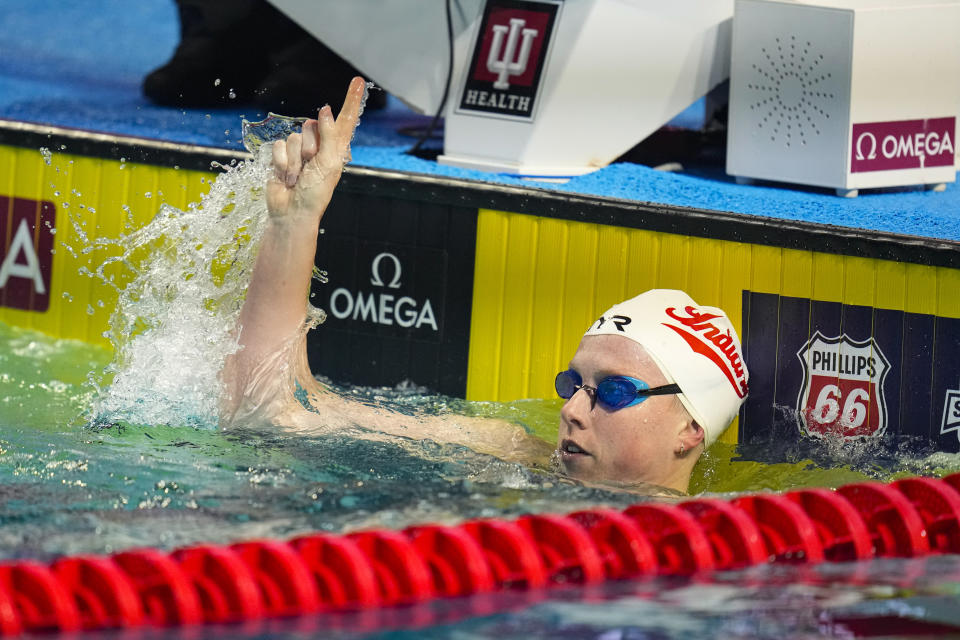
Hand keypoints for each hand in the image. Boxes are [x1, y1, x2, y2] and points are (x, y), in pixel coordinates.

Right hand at [266, 76, 365, 220]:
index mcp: (336, 149)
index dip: (351, 100)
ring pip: (295, 135)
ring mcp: (300, 150)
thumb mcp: (328, 164)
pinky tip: (285, 176)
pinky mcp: (282, 155)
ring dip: (295, 159)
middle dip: (310, 147)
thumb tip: (325, 111)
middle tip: (310, 166)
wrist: (292, 212)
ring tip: (298, 176)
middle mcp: (319, 146)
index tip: (357, 81)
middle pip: (313, 125)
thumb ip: (328, 136)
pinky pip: (279, 145)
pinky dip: (281, 162)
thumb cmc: (315, 193)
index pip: (345, 120)